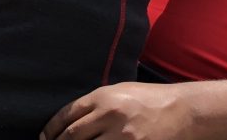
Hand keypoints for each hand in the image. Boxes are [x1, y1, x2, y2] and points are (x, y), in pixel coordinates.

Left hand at [40, 83, 190, 139]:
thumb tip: (71, 120)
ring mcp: (121, 136)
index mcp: (103, 97)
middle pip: (72, 136)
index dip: (51, 129)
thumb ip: (95, 104)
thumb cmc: (149, 99)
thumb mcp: (119, 92)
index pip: (67, 115)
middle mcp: (109, 115)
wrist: (182, 111)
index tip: (44, 138)